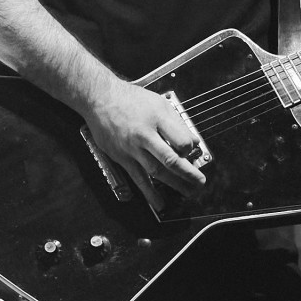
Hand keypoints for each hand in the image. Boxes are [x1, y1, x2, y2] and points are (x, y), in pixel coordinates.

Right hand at [83, 80, 207, 207]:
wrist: (100, 99)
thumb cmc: (130, 99)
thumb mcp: (159, 103)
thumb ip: (177, 123)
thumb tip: (193, 141)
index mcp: (157, 118)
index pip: (180, 140)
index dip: (191, 150)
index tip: (194, 152)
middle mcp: (144, 135)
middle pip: (170, 159)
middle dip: (188, 174)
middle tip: (200, 182)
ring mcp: (131, 148)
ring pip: (156, 171)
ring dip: (174, 184)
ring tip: (189, 192)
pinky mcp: (122, 158)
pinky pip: (138, 178)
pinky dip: (149, 193)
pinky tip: (159, 202)